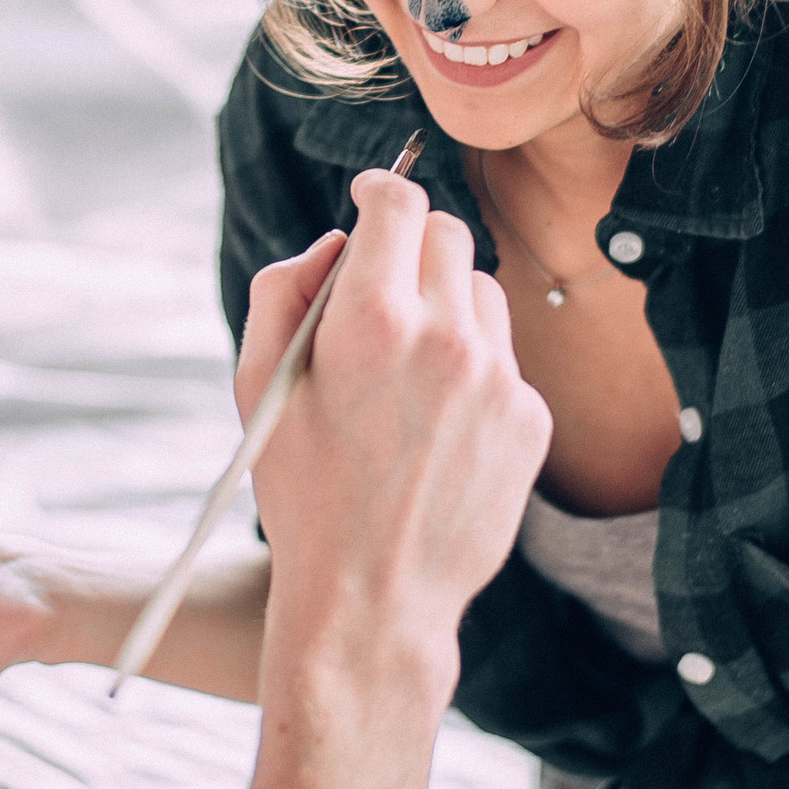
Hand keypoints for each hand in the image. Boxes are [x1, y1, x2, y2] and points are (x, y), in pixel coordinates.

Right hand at [241, 168, 551, 653]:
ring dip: (447, 308)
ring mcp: (499, 380)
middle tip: (381, 291)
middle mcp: (447, 338)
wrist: (372, 598)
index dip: (380, 189)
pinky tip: (435, 426)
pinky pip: (504, 359)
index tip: (371, 199)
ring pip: (482, 293)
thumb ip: (284, 287)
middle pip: (448, 234)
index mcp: (372, 320)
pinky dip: (472, 371)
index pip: (399, 202)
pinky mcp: (531, 419)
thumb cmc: (300, 491)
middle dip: (412, 248)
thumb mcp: (257, 383)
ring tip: (404, 375)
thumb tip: (338, 242)